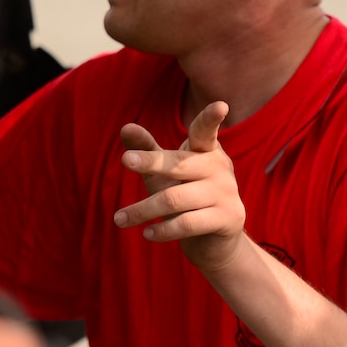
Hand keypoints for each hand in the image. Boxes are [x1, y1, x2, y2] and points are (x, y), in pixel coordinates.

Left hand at [113, 102, 246, 272]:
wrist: (215, 241)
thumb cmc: (185, 196)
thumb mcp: (164, 173)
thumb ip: (147, 150)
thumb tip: (125, 127)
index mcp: (206, 150)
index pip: (206, 131)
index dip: (211, 119)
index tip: (221, 105)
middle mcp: (219, 168)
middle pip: (178, 163)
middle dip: (150, 161)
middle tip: (124, 160)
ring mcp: (226, 193)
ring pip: (175, 198)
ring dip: (143, 210)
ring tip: (118, 219)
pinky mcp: (228, 218)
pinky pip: (188, 223)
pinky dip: (163, 230)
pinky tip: (146, 234)